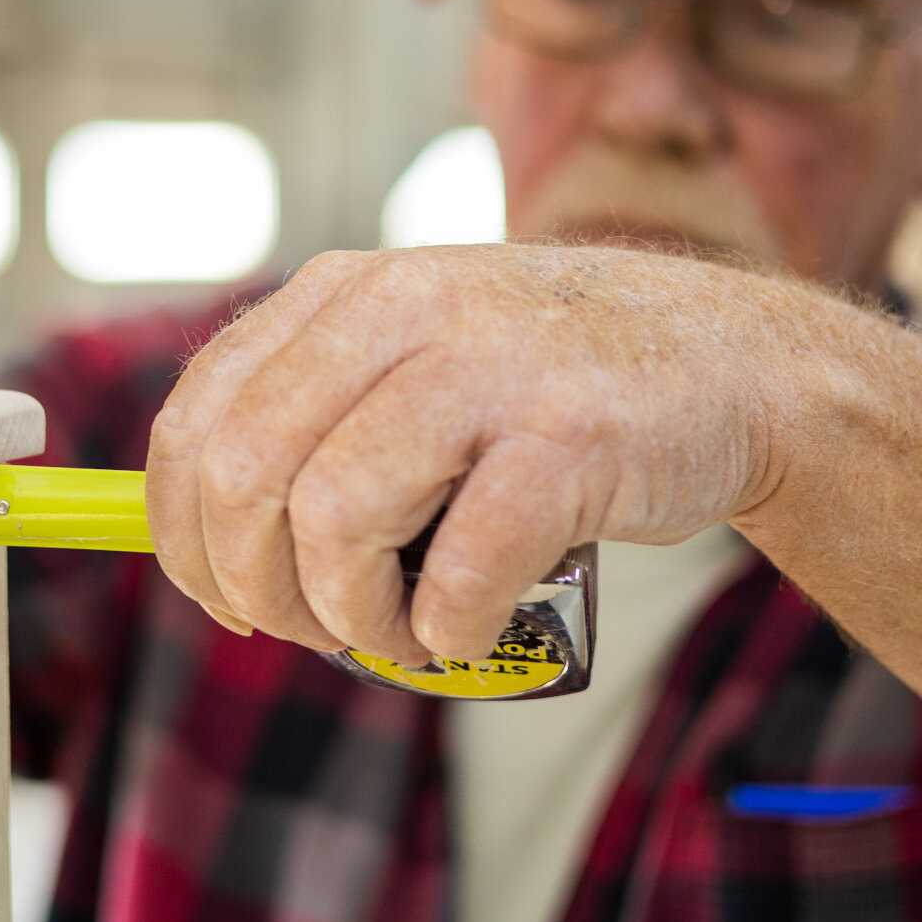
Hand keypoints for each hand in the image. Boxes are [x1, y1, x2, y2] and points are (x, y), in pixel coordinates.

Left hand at [145, 244, 783, 661]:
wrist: (736, 366)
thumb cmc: (553, 390)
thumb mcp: (417, 354)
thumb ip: (315, 414)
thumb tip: (196, 538)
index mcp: (346, 291)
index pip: (196, 421)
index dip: (185, 536)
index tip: (224, 597)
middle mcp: (405, 306)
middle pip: (245, 477)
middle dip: (259, 590)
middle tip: (316, 629)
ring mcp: (488, 365)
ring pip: (330, 521)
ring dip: (352, 616)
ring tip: (402, 630)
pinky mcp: (568, 436)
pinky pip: (458, 570)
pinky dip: (448, 628)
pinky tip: (472, 625)